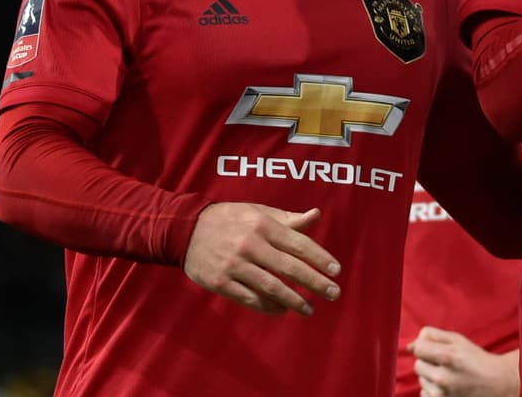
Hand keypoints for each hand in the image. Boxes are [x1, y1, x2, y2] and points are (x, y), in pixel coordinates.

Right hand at [183, 202, 340, 315]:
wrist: (184, 229)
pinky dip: (268, 306)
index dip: (319, 257)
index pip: (298, 243)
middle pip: (289, 268)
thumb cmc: (229, 218)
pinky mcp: (220, 282)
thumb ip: (288, 218)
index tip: (336, 270)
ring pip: (271, 287)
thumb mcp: (258, 211)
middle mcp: (251, 245)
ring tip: (310, 308)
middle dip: (315, 282)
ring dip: (294, 300)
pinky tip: (282, 310)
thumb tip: (316, 215)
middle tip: (334, 293)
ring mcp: (234, 265)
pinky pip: (249, 298)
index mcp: (263, 225)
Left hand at [410, 327, 520, 396]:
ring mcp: (442, 394)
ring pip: (420, 380)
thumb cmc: (476, 359)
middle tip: (445, 363)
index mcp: (448, 357)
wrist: (495, 384)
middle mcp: (443, 377)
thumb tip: (409, 346)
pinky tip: (448, 387)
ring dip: (431, 376)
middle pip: (417, 365)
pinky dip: (432, 389)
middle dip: (428, 362)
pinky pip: (424, 393)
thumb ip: (433, 337)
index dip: (425, 347)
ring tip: (450, 375)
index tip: (434, 349)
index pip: (418, 348)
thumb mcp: (459, 340)